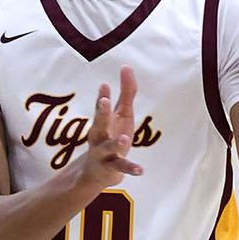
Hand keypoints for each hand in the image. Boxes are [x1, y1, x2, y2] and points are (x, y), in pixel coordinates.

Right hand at [78, 66, 141, 189]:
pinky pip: (121, 168)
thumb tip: (126, 66)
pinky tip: (141, 170)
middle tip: (103, 102)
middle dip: (100, 113)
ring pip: (108, 147)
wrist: (97, 173)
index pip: (101, 107)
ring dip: (116, 143)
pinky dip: (130, 169)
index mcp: (101, 122)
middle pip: (99, 124)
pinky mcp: (112, 169)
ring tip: (125, 138)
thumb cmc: (111, 137)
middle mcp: (99, 136)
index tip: (104, 84)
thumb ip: (126, 93)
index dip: (102, 96)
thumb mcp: (121, 115)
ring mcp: (104, 154)